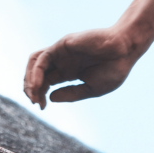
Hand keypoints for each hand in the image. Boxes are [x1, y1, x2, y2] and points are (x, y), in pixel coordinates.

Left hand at [23, 27, 138, 108]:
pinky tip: (37, 85)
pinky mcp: (61, 45)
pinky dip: (35, 72)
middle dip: (31, 89)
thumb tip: (49, 98)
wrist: (124, 50)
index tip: (42, 107)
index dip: (39, 95)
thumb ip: (71, 94)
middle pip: (37, 74)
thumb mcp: (91, 88)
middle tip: (35, 103)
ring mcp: (60, 53)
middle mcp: (62, 62)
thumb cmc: (114, 69)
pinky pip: (41, 59)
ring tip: (33, 94)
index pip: (46, 83)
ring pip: (34, 63)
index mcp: (69, 73)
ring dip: (28, 79)